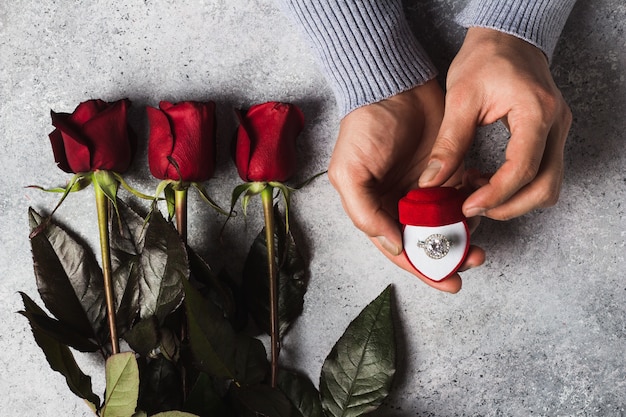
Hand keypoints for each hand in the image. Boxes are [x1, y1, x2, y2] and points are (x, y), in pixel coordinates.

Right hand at [328, 80, 484, 292]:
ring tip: (481, 235)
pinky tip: (483, 206)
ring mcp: (426, 188)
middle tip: (474, 259)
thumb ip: (366, 213)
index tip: (450, 281)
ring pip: (450, 223)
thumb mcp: (349, 173)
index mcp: (378, 210)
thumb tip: (395, 246)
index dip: (424, 269)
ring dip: (466, 233)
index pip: (401, 249)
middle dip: (452, 255)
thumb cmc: (365, 128)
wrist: (394, 85)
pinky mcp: (448, 170)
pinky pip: (464, 196)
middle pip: (430, 241)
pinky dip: (474, 205)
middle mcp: (402, 204)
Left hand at [419, 27, 571, 219]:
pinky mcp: (550, 136)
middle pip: (545, 187)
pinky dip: (516, 187)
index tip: (468, 206)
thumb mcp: (460, 98)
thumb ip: (448, 143)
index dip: (496, 195)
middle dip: (508, 206)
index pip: (523, 169)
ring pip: (547, 186)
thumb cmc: (485, 59)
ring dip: (514, 200)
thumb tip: (431, 182)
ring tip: (476, 190)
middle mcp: (555, 125)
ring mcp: (557, 132)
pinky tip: (485, 179)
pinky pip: (541, 174)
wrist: (505, 39)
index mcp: (536, 112)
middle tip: (472, 206)